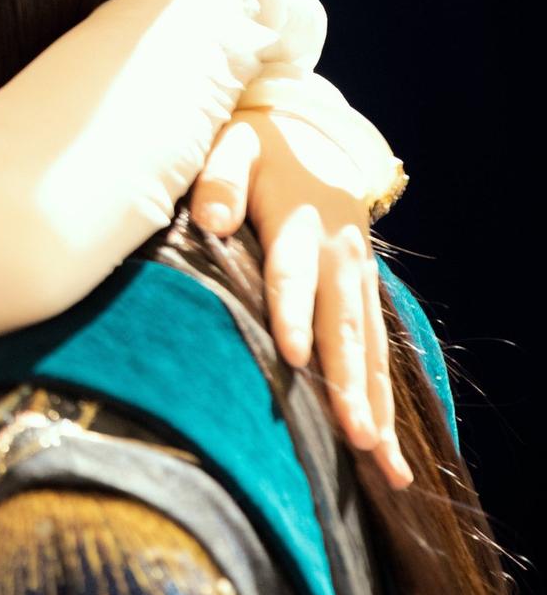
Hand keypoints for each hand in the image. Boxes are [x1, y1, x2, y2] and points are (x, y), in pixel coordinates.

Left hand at [190, 110, 413, 488]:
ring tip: (380, 459)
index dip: (292, 313)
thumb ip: (218, 179)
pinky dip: (382, 397)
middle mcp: (338, 253)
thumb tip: (211, 221)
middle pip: (343, 324)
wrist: (308, 134)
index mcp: (300, 220)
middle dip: (348, 381)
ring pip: (369, 346)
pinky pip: (376, 349)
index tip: (292, 356)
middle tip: (354, 434)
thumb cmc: (253, 146)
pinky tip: (384, 445)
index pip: (292, 273)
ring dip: (374, 403)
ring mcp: (358, 275)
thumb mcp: (231, 145)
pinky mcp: (363, 291)